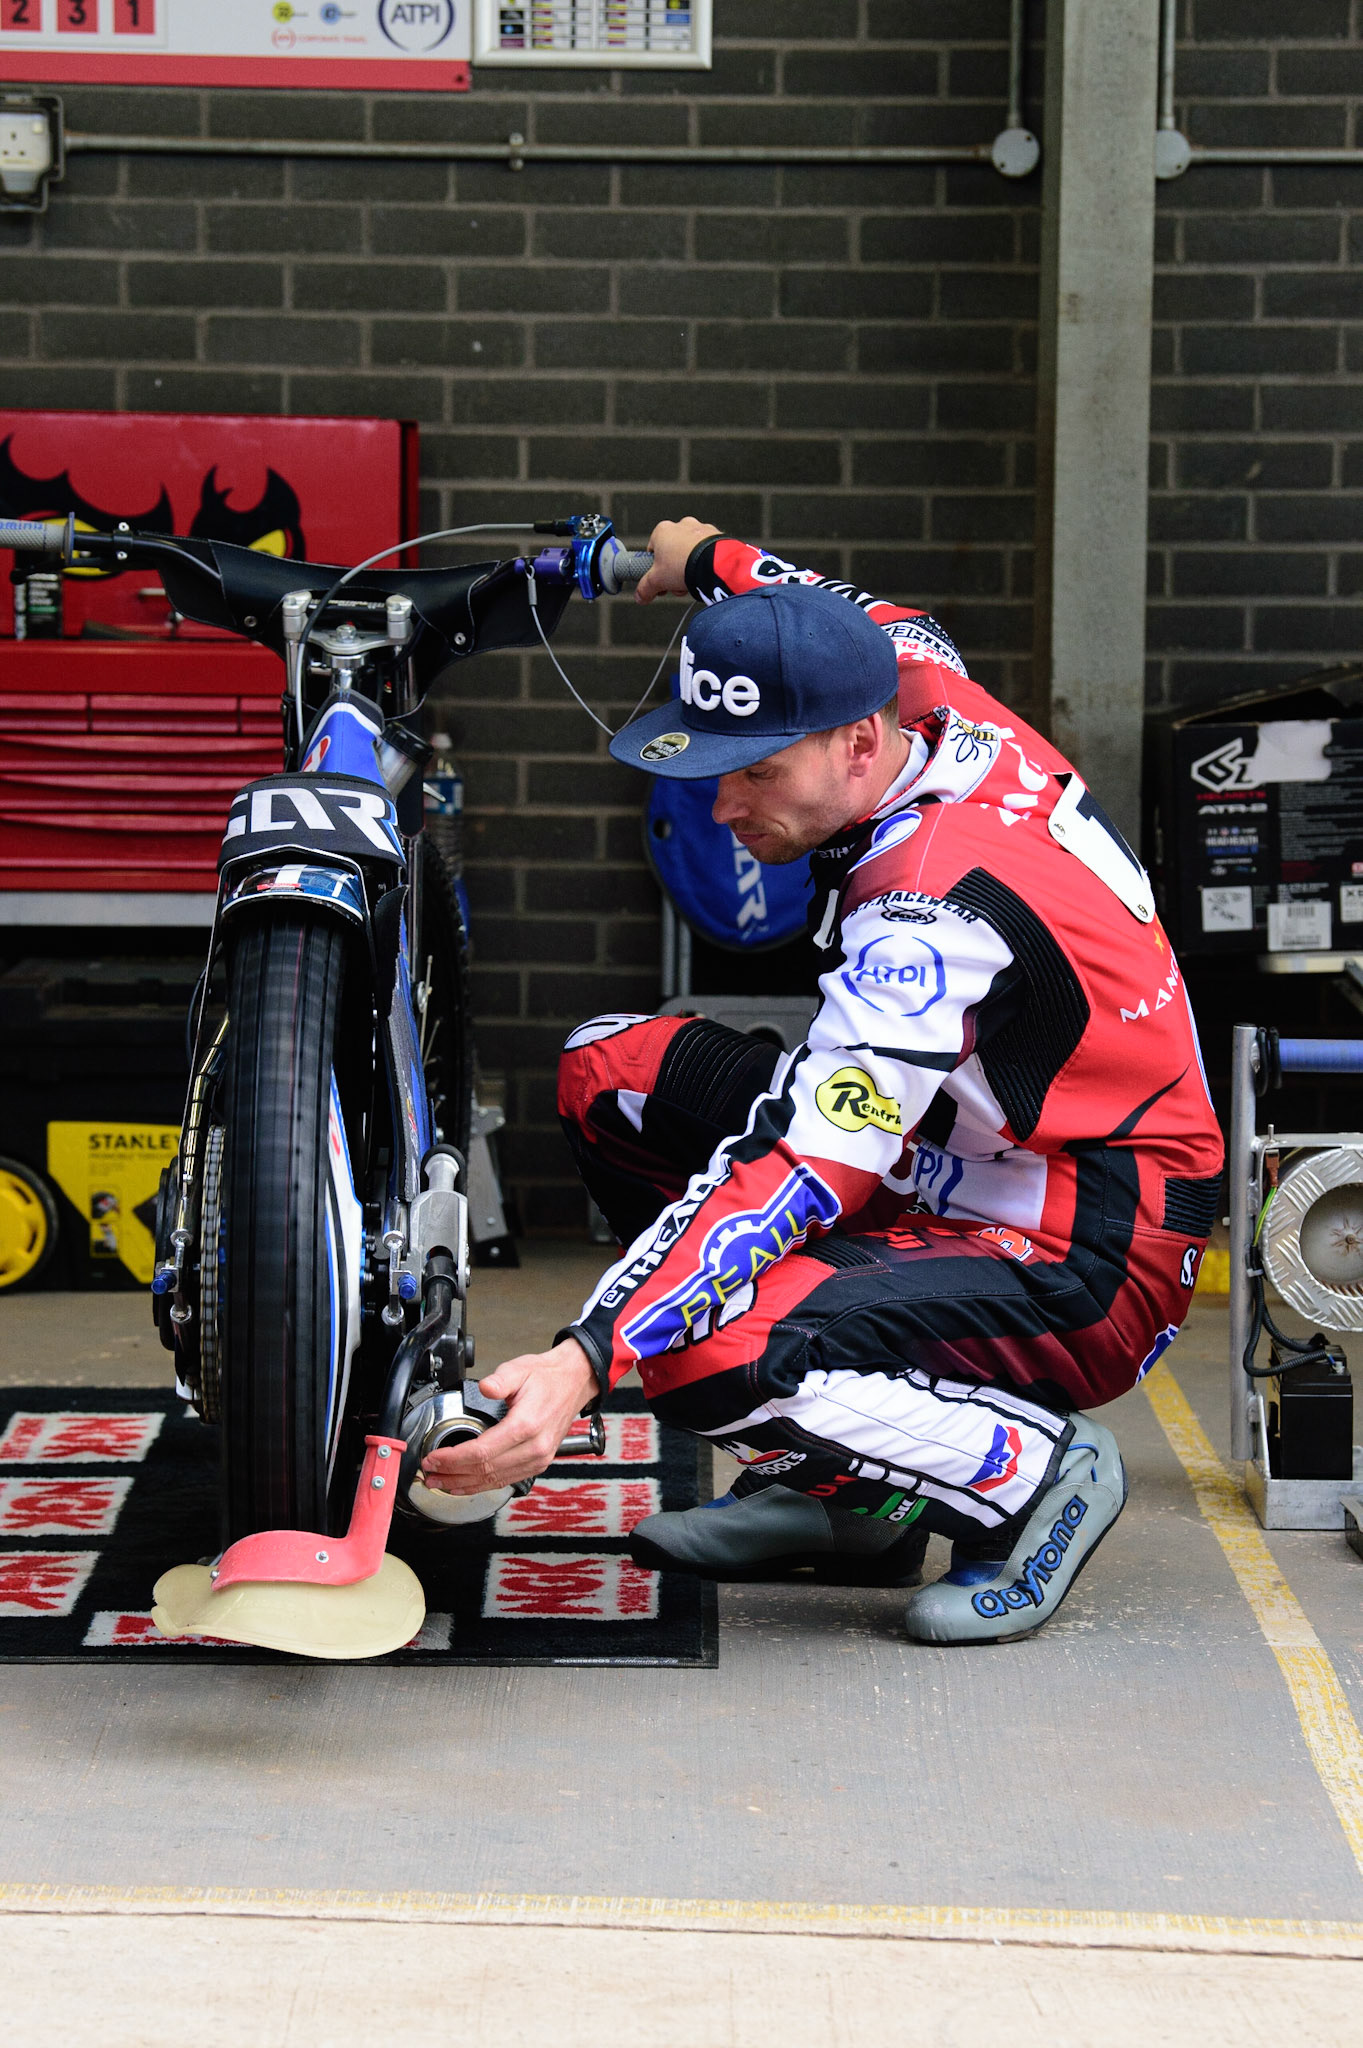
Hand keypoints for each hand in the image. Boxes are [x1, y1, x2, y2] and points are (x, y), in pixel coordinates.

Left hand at [420, 1336, 599, 1494]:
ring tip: (441, 1483)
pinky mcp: (539, 1463)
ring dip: (465, 1485)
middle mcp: (534, 1447)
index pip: (481, 1452)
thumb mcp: (521, 1369)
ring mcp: (539, 1459)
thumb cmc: (547, 1377)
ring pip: (495, 1481)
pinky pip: (506, 1480)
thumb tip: (485, 1386)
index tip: (433, 1458)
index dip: (453, 1459)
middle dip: (452, 1474)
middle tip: (429, 1473)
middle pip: (485, 1471)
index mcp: (527, 1425)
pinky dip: (483, 1486)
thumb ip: (501, 1379)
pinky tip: (466, 1485)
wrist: (574, 1382)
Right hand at [636, 517, 720, 603]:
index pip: (652, 551)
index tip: (659, 581)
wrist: (714, 563)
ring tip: (692, 582)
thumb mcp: (657, 581)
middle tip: (676, 585)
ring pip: (689, 553)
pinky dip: (704, 562)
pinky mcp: (716, 536)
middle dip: (673, 572)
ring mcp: (699, 529)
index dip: (654, 570)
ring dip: (689, 569)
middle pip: (672, 554)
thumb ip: (645, 588)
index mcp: (662, 531)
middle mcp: (681, 526)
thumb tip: (640, 596)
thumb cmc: (685, 565)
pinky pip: (705, 552)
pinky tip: (704, 574)